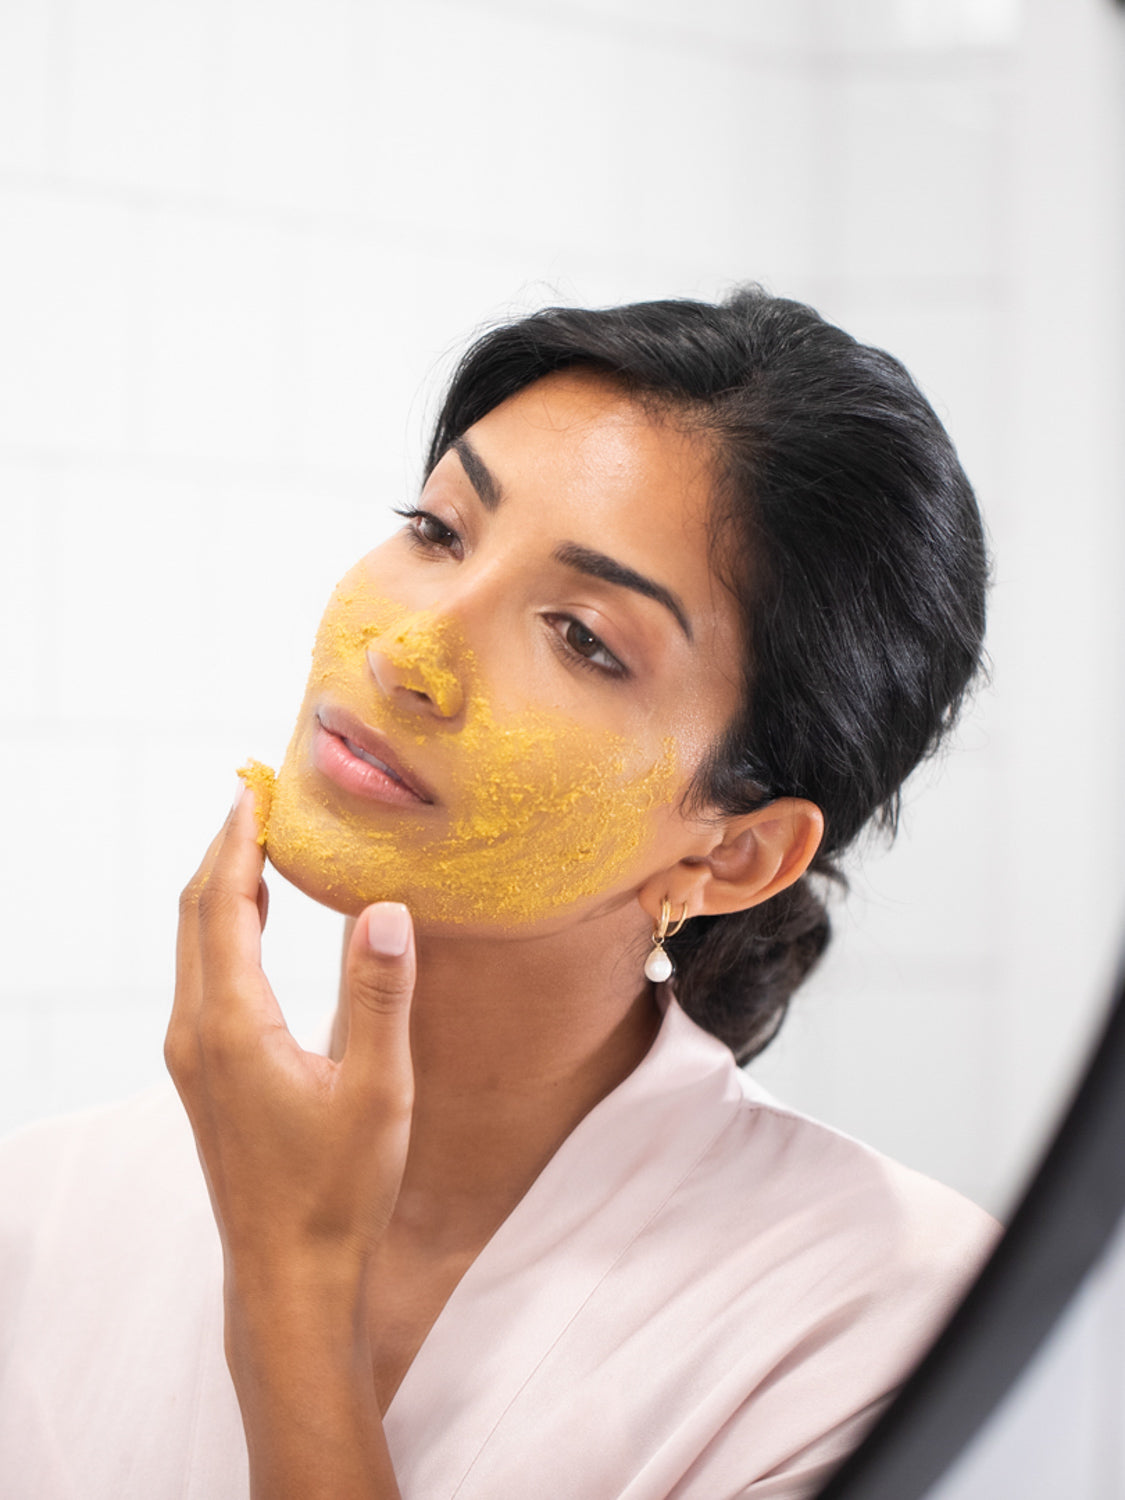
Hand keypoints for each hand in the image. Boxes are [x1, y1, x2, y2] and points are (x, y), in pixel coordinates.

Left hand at [166, 783, 415, 1301]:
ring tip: (257, 840)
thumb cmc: (337, 1192)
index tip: (255, 787)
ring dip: (221, 887)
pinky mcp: (203, 1076)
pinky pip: (202, 976)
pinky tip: (254, 919)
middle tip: (258, 795)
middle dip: (222, 849)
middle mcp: (196, 1034)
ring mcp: (192, 1058)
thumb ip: (379, 996)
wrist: (288, 1278)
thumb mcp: (376, 1093)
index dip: (236, 840)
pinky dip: (223, 928)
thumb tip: (385, 908)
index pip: (223, 906)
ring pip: (193, 946)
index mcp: (232, 1027)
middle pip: (194, 915)